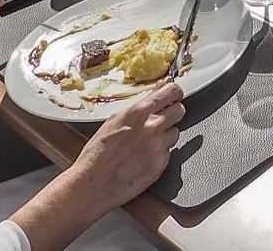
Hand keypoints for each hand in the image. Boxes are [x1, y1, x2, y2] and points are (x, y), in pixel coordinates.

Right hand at [13, 83, 185, 250]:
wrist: (92, 183)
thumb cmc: (97, 152)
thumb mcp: (115, 120)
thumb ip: (140, 106)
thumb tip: (157, 90)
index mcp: (139, 112)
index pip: (171, 92)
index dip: (175, 92)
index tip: (174, 95)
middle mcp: (153, 127)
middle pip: (180, 111)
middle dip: (173, 113)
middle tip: (162, 119)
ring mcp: (158, 147)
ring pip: (175, 133)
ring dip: (165, 136)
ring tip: (146, 143)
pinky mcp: (160, 166)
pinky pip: (168, 154)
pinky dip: (159, 154)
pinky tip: (143, 158)